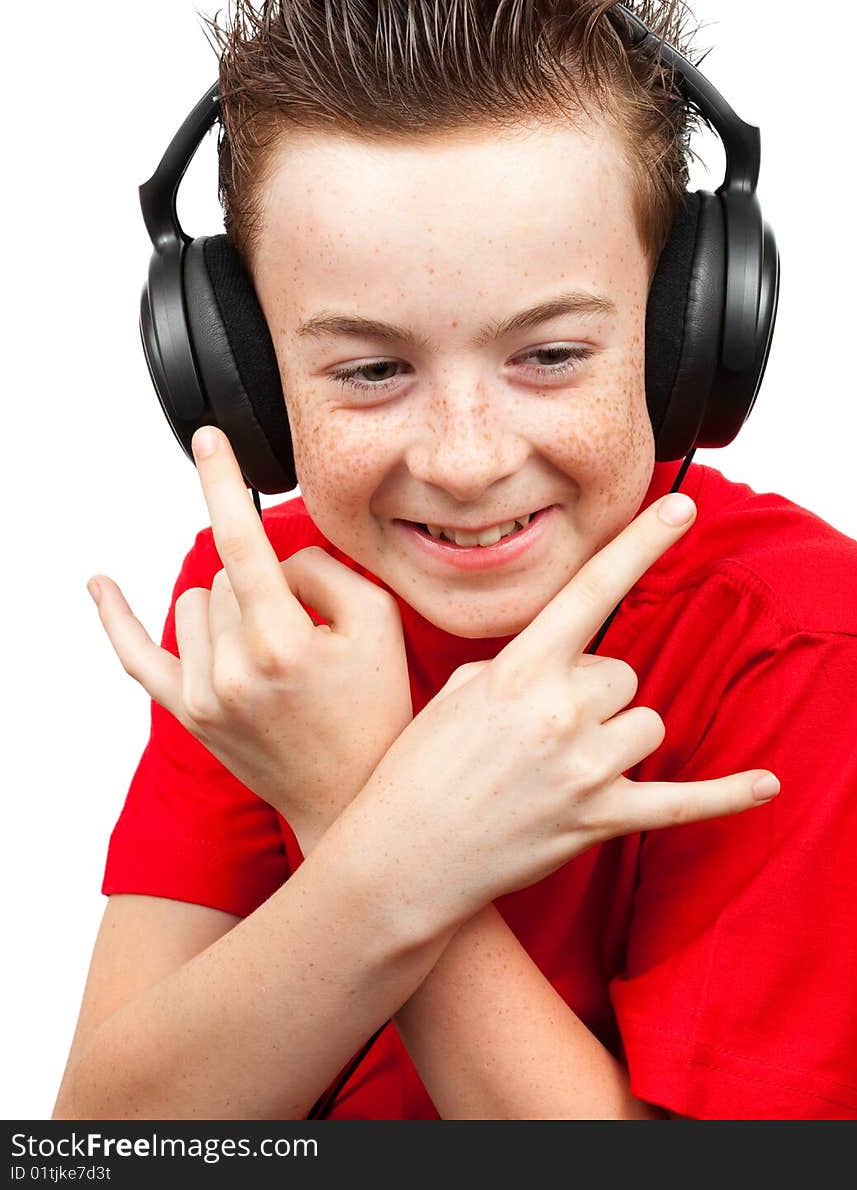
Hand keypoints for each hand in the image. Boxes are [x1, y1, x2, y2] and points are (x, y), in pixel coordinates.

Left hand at [86, 425, 412, 846]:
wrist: (351, 795)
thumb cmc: (375, 707)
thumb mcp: (379, 623)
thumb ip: (322, 571)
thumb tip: (273, 558)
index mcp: (281, 643)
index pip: (240, 540)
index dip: (221, 482)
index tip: (206, 438)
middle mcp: (231, 670)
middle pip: (227, 574)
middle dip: (266, 584)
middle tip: (310, 632)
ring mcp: (202, 695)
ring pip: (197, 602)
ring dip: (230, 605)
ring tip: (277, 651)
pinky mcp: (187, 714)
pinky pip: (137, 657)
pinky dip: (116, 619)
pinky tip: (99, 586)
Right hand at [347, 493, 780, 930]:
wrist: (402, 855)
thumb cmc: (422, 767)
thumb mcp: (462, 691)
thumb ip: (525, 666)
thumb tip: (573, 665)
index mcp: (522, 668)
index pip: (593, 589)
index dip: (642, 542)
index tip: (682, 504)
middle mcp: (560, 710)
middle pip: (623, 674)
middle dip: (596, 695)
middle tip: (544, 730)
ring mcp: (584, 767)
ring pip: (648, 724)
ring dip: (619, 738)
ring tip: (563, 765)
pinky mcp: (599, 820)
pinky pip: (681, 802)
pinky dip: (727, 795)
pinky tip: (766, 783)